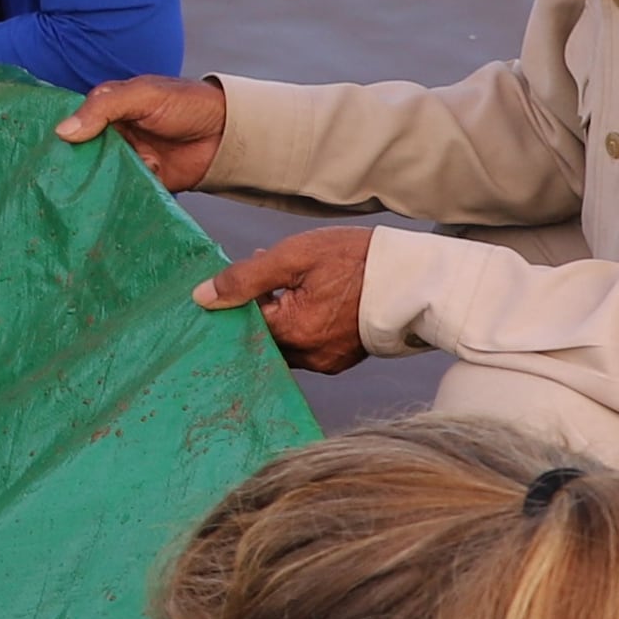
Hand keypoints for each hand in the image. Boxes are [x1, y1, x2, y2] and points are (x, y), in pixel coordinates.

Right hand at [56, 72, 227, 191]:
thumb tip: (62, 131)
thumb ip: (103, 108)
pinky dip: (109, 198)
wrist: (229, 133)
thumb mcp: (142, 95)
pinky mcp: (142, 182)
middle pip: (81, 152)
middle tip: (40, 179)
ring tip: (58, 198)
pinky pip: (120, 191)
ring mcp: (128, 160)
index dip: (55, 134)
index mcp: (108, 110)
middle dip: (65, 164)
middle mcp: (114, 136)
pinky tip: (91, 207)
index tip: (29, 149)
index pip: (73, 122)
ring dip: (85, 184)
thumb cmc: (186, 103)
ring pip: (97, 173)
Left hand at [200, 223, 374, 371]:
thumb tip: (202, 297)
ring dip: (275, 316)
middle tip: (263, 278)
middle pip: (259, 337)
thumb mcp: (295, 257)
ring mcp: (325, 361)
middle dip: (254, 309)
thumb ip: (246, 278)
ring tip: (286, 282)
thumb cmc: (357, 260)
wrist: (416, 277)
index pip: (240, 325)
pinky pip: (303, 346)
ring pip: (281, 342)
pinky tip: (304, 297)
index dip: (233, 302)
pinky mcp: (339, 360)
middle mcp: (307, 355)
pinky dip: (296, 325)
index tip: (235, 283)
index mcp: (293, 331)